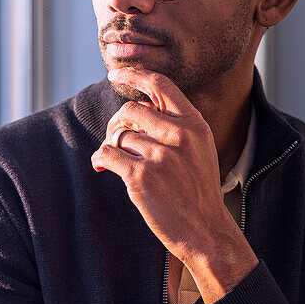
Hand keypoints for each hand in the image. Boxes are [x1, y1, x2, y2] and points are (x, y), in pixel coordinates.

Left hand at [89, 67, 257, 303]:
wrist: (205, 230)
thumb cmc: (197, 189)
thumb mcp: (199, 149)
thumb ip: (175, 124)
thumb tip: (139, 104)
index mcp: (195, 125)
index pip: (161, 85)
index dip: (134, 74)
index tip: (115, 73)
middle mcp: (179, 135)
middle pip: (131, 109)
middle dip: (117, 122)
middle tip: (115, 137)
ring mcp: (160, 156)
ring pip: (119, 136)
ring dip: (112, 147)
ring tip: (117, 161)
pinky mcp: (141, 176)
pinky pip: (106, 154)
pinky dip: (100, 160)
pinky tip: (103, 167)